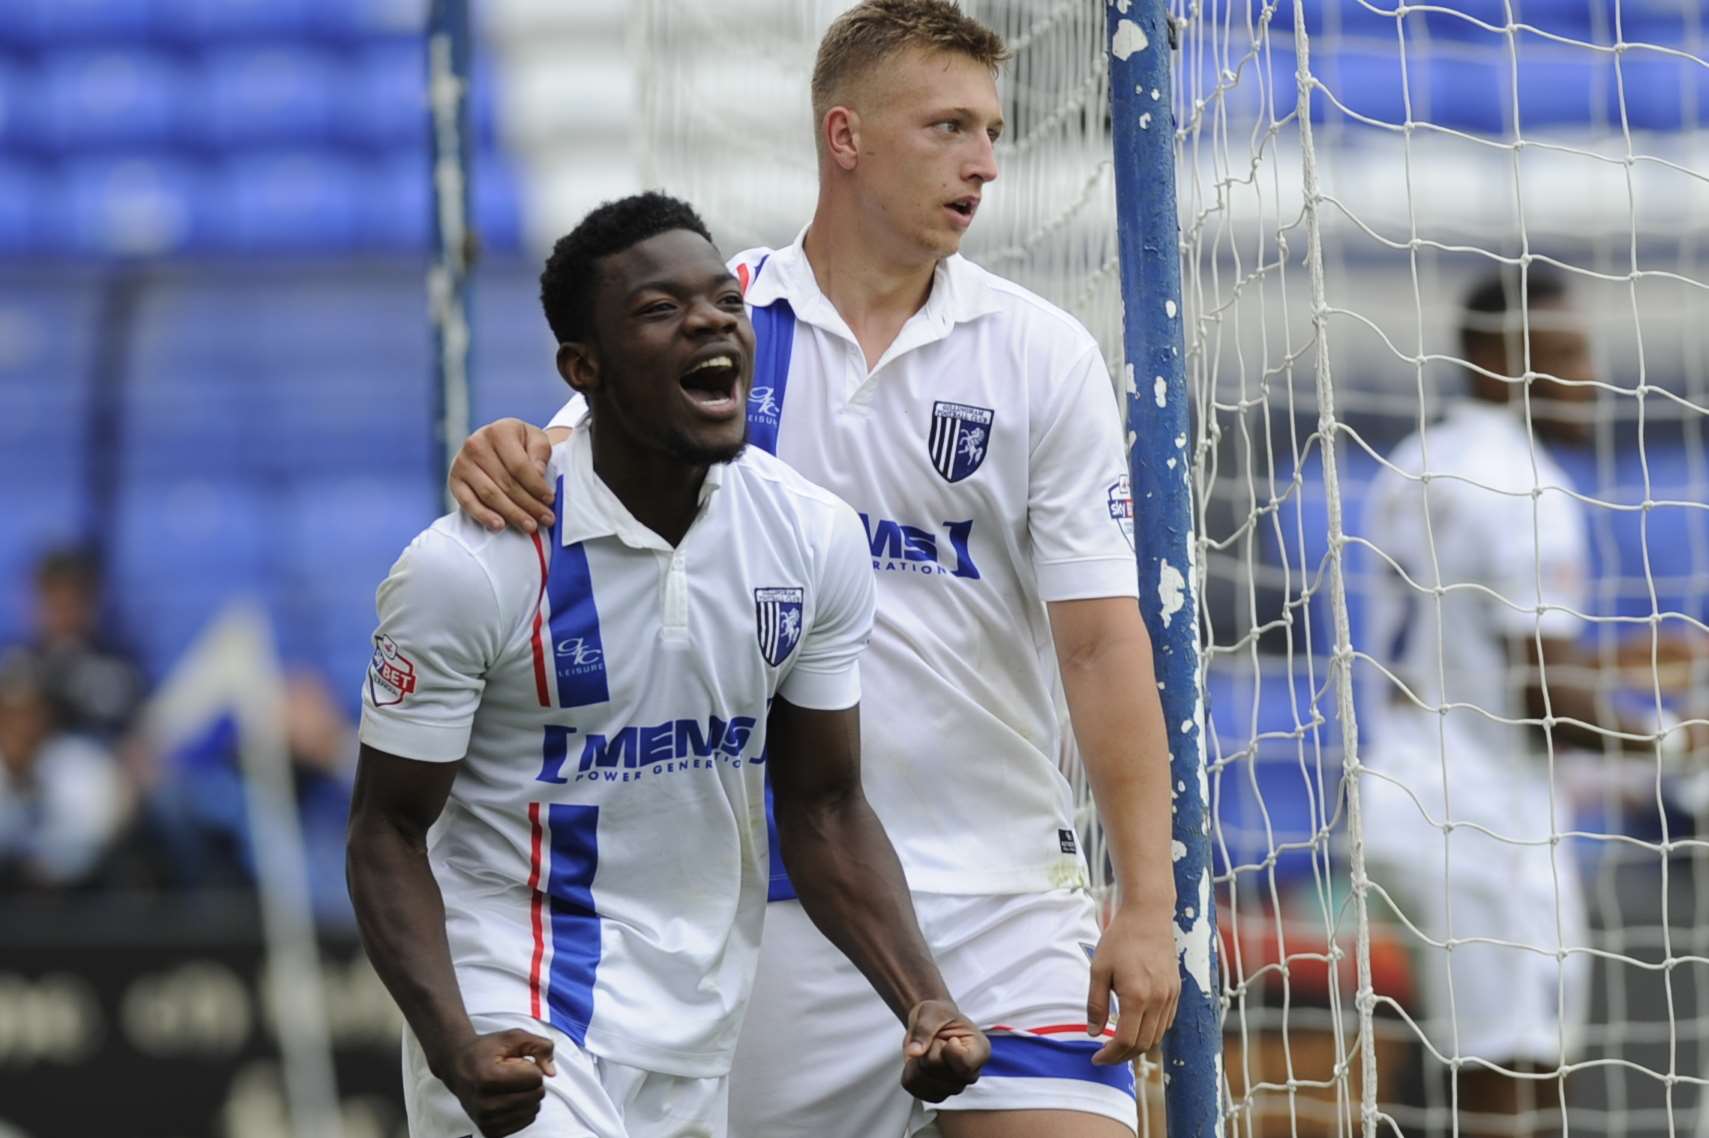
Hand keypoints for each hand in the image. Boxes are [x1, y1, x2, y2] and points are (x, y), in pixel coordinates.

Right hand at [443, 1028, 557, 1136]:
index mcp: (488, 1078)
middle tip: (512, 1074)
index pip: (535, 1077)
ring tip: (509, 1085)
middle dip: (532, 1081)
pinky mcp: (490, 1131)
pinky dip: (524, 1108)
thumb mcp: (513, 1037)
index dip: (531, 1066)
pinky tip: (509, 1098)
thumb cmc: (486, 1051)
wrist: (457, 1068)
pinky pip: (526, 1121)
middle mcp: (485, 1104)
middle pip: (536, 1095)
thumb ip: (539, 1046)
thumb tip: (551, 1072)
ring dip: (528, 1095)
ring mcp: (486, 1120)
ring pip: (533, 1109)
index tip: (514, 1063)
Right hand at [449, 418, 556, 532]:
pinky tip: (499, 526)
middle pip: (506, 483)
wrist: (497, 444)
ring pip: (490, 495)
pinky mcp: (455, 480)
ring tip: (529, 526)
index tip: (550, 500)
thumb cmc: (520, 444)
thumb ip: (540, 453)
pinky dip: (483, 516)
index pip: (519, 466)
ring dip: (512, 513)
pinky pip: (468, 502)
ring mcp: (463, 463)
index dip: (536, 486)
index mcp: (499, 431)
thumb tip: (538, 474)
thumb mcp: (536, 439)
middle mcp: (476, 444)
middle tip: (546, 519)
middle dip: (529, 505)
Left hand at [900, 999, 987, 1101]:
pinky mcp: (936, 1094)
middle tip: (936, 1040)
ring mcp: (954, 1087)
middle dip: (929, 1053)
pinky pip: (913, 1087)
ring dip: (918, 1062)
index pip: (965, 1065)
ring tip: (927, 1050)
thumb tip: (913, 1052)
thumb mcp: (933, 1011)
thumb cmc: (939, 1015)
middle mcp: (970, 1074)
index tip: (950, 1038)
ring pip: (926, 1083)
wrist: (931, 1025)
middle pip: (941, 1074)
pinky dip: (909, 1072)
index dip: (949, 1052)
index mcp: (980, 1051)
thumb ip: (924, 1028)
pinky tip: (917, 1061)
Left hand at [1087, 902, 1180, 1064]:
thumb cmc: (1120, 939)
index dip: (1110, 1055)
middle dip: (1123, 1056)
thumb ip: (1096, 1004)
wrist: (1148, 916)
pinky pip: (1166, 1023)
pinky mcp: (1176, 991)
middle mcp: (1158, 1000)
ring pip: (1157, 1037)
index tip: (1096, 1058)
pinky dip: (1151, 1033)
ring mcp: (1170, 996)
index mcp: (1136, 996)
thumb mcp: (1098, 969)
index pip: (1126, 1040)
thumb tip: (1094, 1033)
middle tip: (1105, 1056)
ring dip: (1138, 1047)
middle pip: (1143, 1044)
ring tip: (1118, 1046)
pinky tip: (1136, 1027)